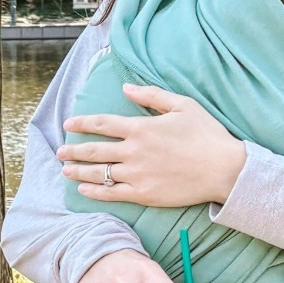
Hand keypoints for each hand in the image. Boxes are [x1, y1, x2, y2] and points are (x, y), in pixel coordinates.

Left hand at [59, 83, 247, 206]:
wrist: (224, 169)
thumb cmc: (207, 135)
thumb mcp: (182, 105)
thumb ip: (151, 95)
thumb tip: (126, 88)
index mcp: (141, 127)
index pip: (102, 123)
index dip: (82, 123)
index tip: (68, 123)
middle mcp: (134, 151)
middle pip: (93, 150)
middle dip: (72, 149)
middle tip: (59, 151)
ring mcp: (137, 174)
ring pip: (98, 173)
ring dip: (78, 171)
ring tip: (65, 169)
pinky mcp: (143, 194)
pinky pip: (111, 193)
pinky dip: (94, 191)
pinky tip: (83, 189)